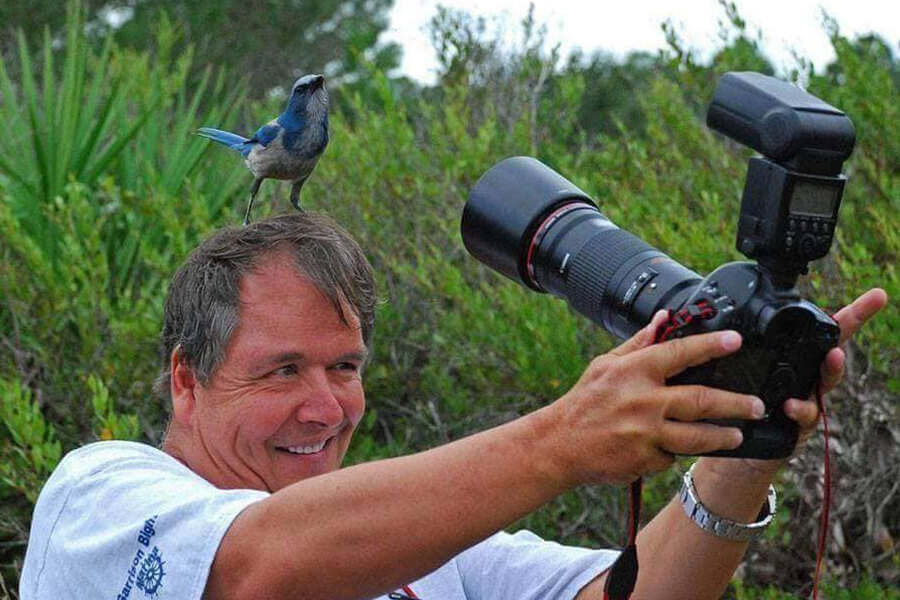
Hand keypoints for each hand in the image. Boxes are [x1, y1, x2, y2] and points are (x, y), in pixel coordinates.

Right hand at [547, 310, 763, 486]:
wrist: (560, 445)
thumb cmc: (584, 402)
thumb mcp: (606, 365)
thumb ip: (638, 344)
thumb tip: (662, 318)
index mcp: (634, 372)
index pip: (680, 353)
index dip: (711, 345)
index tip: (735, 341)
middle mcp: (643, 402)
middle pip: (701, 400)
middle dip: (736, 404)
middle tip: (757, 406)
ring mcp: (646, 434)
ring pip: (698, 436)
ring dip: (723, 436)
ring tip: (737, 434)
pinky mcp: (645, 460)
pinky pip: (673, 456)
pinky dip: (677, 451)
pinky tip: (676, 447)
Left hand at [715, 287, 888, 479]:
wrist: (742, 439)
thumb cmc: (749, 400)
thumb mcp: (749, 370)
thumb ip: (752, 349)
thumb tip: (734, 317)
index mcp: (799, 360)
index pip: (827, 333)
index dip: (854, 313)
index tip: (877, 295)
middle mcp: (810, 379)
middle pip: (833, 356)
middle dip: (847, 338)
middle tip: (847, 322)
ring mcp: (809, 401)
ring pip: (824, 384)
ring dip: (832, 369)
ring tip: (833, 357)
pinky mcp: (800, 426)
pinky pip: (804, 416)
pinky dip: (800, 410)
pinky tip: (791, 405)